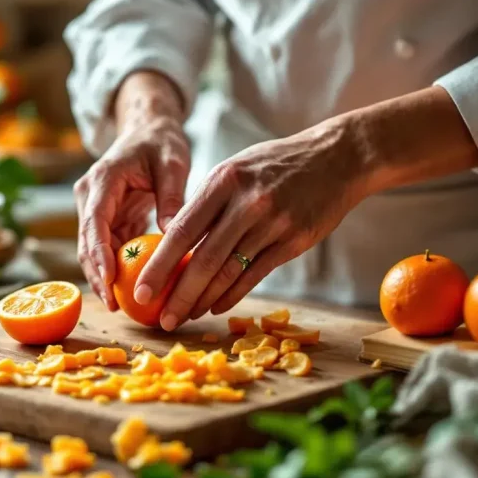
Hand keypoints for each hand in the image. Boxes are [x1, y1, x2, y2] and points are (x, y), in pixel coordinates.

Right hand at [74, 115, 189, 309]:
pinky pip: (107, 248)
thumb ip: (171, 196)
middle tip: (114, 306)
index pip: (94, 222)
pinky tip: (129, 291)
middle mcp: (90, 196)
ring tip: (120, 307)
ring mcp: (95, 209)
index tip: (109, 280)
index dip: (99, 254)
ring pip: (92, 250)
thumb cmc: (161, 142)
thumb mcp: (172, 163)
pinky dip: (116, 269)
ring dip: (104, 277)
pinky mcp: (105, 219)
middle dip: (98, 276)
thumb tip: (173, 234)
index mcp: (103, 180)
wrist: (147, 129)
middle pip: (87, 242)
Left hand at [133, 118, 370, 329]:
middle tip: (161, 319)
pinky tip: (215, 307)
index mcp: (224, 181)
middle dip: (178, 295)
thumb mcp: (235, 169)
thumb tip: (173, 243)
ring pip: (229, 272)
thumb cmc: (276, 164)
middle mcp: (247, 203)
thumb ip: (207, 202)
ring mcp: (273, 224)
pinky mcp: (293, 242)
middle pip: (204, 259)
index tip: (140, 291)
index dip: (158, 265)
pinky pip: (255, 276)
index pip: (181, 230)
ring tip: (184, 317)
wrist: (337, 157)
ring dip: (203, 301)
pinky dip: (232, 295)